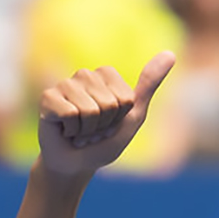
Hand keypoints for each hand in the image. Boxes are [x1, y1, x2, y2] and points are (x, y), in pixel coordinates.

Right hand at [37, 52, 174, 177]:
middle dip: (105, 125)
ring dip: (88, 131)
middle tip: (93, 130)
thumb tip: (170, 53)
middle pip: (109, 104)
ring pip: (90, 110)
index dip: (121, 118)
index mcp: (105, 75)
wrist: (76, 163)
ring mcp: (64, 84)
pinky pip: (70, 114)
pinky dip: (72, 131)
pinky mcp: (47, 98)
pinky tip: (66, 131)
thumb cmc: (105, 141)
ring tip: (80, 131)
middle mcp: (84, 74)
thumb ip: (149, 85)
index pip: (125, 98)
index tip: (110, 123)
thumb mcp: (133, 114)